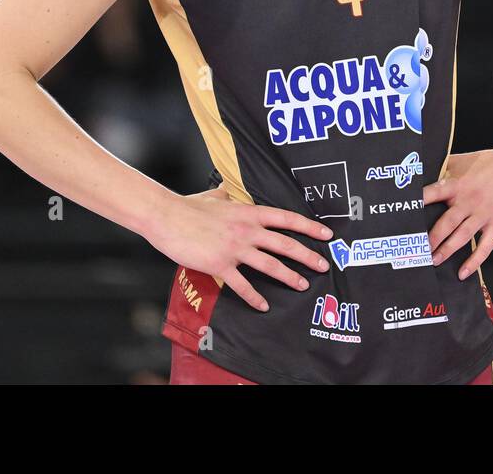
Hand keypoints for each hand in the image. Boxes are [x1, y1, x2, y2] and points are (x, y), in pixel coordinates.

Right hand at [149, 184, 332, 312]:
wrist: (167, 216)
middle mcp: (247, 230)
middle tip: (323, 265)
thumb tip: (228, 186)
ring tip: (302, 285)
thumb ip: (226, 193)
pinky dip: (255, 297)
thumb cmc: (188, 206)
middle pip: (285, 244)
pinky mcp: (220, 265)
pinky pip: (242, 285)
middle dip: (307, 255)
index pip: (286, 218)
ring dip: (289, 276)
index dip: (309, 226)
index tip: (326, 234)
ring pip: (270, 264)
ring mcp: (234, 248)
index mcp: (248, 212)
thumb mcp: (213, 195)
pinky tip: (264, 305)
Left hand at [422, 147, 492, 279]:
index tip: (403, 217)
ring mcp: (483, 214)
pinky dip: (473, 261)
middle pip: (445, 223)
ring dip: (446, 250)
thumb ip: (444, 169)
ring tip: (433, 261)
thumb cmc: (491, 161)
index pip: (431, 194)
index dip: (416, 205)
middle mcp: (467, 200)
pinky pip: (484, 247)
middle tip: (416, 252)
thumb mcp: (464, 161)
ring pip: (461, 236)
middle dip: (430, 239)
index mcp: (456, 184)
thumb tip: (422, 171)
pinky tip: (463, 272)